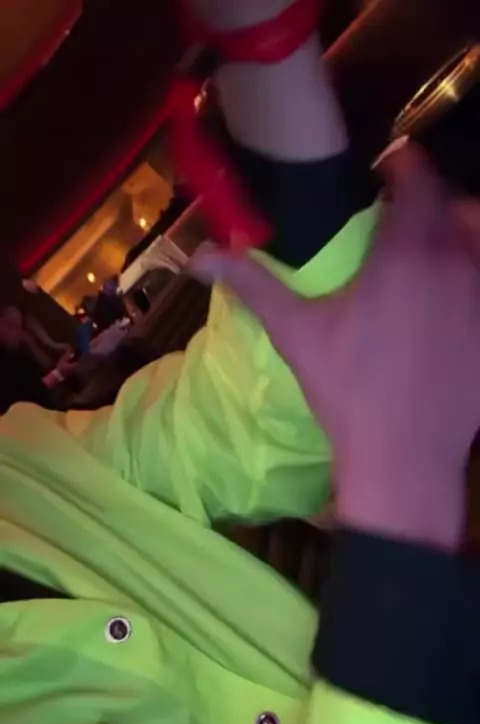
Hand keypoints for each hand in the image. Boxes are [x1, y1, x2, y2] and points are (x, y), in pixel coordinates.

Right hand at [190, 147, 479, 548]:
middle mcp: (455, 263)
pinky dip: (473, 271)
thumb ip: (253, 284)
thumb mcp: (297, 333)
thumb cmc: (346, 391)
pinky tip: (451, 296)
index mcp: (405, 254)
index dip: (403, 165)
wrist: (402, 456)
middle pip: (456, 204)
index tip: (386, 170)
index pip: (418, 180)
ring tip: (434, 247)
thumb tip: (200, 258)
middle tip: (405, 214)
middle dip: (431, 198)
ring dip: (461, 230)